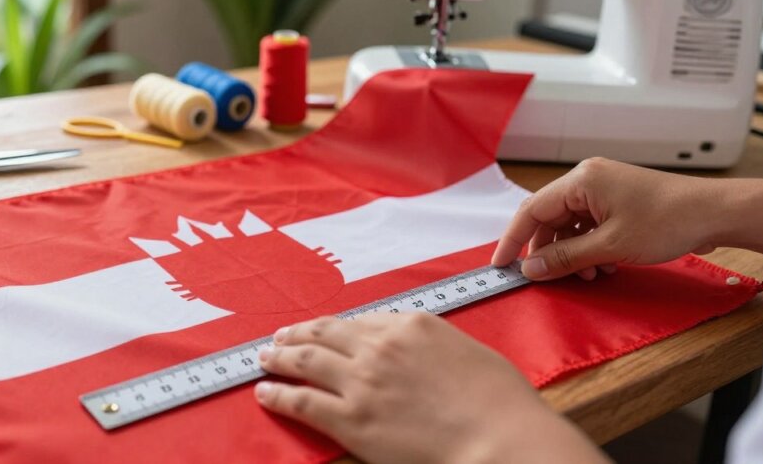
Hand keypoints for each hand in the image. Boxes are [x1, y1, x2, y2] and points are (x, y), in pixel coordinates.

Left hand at [255, 313, 605, 463]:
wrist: (500, 439)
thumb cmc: (499, 402)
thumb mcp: (467, 352)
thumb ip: (430, 345)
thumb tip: (412, 350)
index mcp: (411, 325)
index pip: (360, 321)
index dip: (334, 327)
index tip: (321, 330)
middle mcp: (380, 346)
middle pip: (324, 334)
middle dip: (297, 335)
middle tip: (279, 339)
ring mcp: (362, 382)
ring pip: (305, 362)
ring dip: (278, 359)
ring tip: (262, 359)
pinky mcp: (351, 419)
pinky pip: (302, 401)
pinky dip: (278, 395)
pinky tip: (264, 393)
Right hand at [491, 157, 721, 280]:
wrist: (714, 214)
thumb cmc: (667, 221)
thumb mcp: (609, 247)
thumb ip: (564, 258)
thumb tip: (530, 268)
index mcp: (580, 181)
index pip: (531, 210)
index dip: (513, 240)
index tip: (500, 265)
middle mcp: (587, 180)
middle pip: (549, 219)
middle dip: (548, 251)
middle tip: (547, 277)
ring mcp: (603, 190)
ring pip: (569, 226)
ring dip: (571, 254)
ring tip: (587, 275)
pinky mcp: (616, 202)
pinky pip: (588, 226)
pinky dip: (588, 248)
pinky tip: (602, 267)